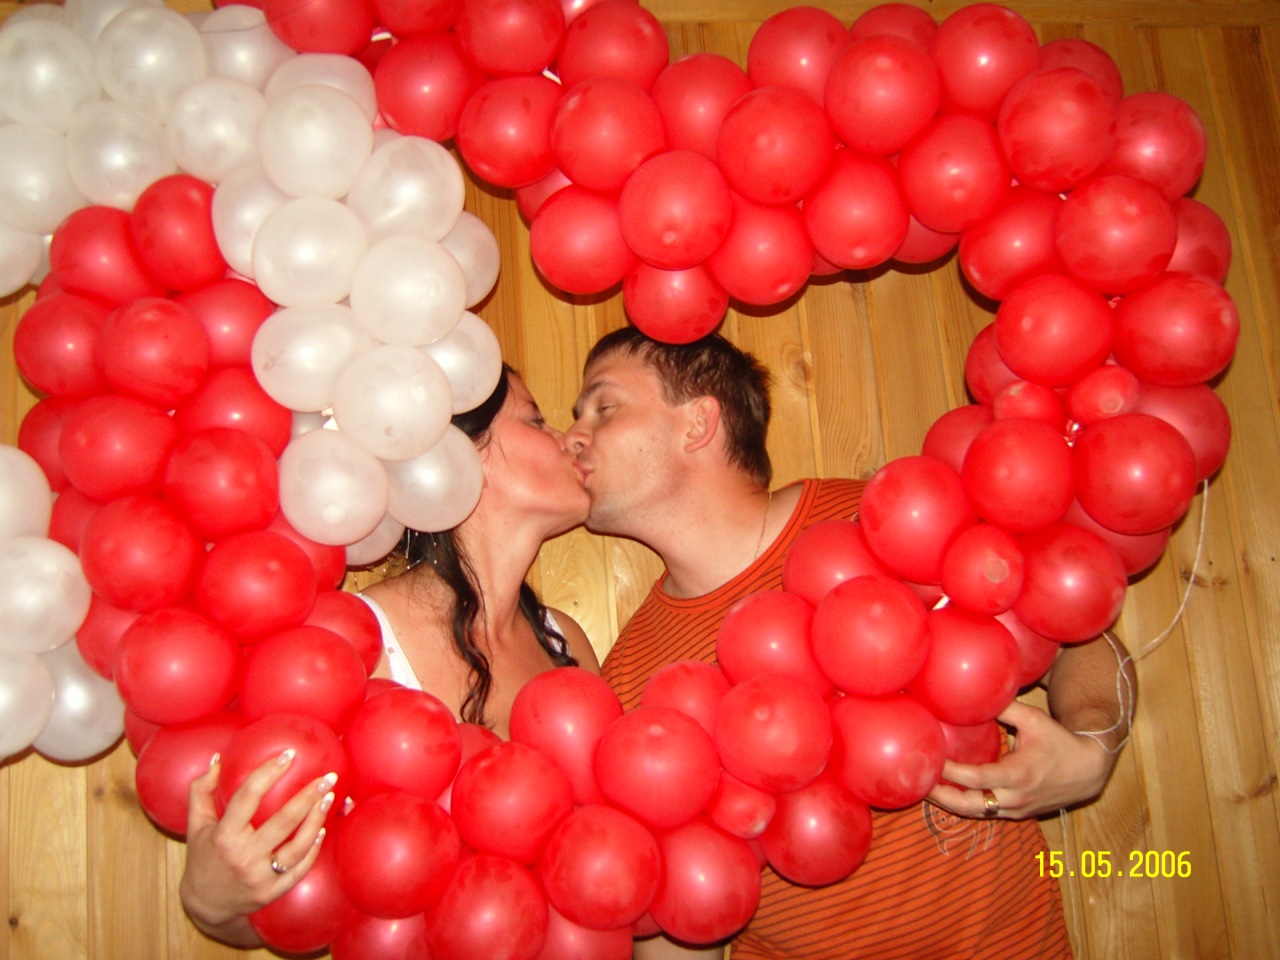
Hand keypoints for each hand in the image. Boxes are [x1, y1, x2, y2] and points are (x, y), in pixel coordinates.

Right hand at [179, 750, 335, 941]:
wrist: (205, 905)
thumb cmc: (203, 857)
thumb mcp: (196, 825)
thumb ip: (201, 791)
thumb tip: (218, 759)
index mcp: (223, 835)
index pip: (248, 797)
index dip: (268, 773)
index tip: (289, 754)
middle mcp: (242, 856)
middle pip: (283, 822)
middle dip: (308, 796)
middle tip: (328, 777)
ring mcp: (259, 877)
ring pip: (297, 847)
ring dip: (317, 820)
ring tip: (330, 797)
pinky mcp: (272, 892)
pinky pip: (299, 870)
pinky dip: (313, 849)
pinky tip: (323, 829)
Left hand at [926, 700, 1115, 819]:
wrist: (1089, 770)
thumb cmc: (1059, 741)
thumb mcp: (1034, 719)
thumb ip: (1004, 708)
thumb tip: (974, 693)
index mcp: (1018, 774)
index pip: (976, 779)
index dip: (950, 772)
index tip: (931, 760)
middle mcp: (1015, 798)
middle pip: (969, 805)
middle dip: (941, 796)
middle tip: (917, 781)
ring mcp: (1017, 810)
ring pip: (975, 814)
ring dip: (950, 804)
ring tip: (925, 788)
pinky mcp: (1018, 814)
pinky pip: (986, 814)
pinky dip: (965, 806)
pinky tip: (948, 794)